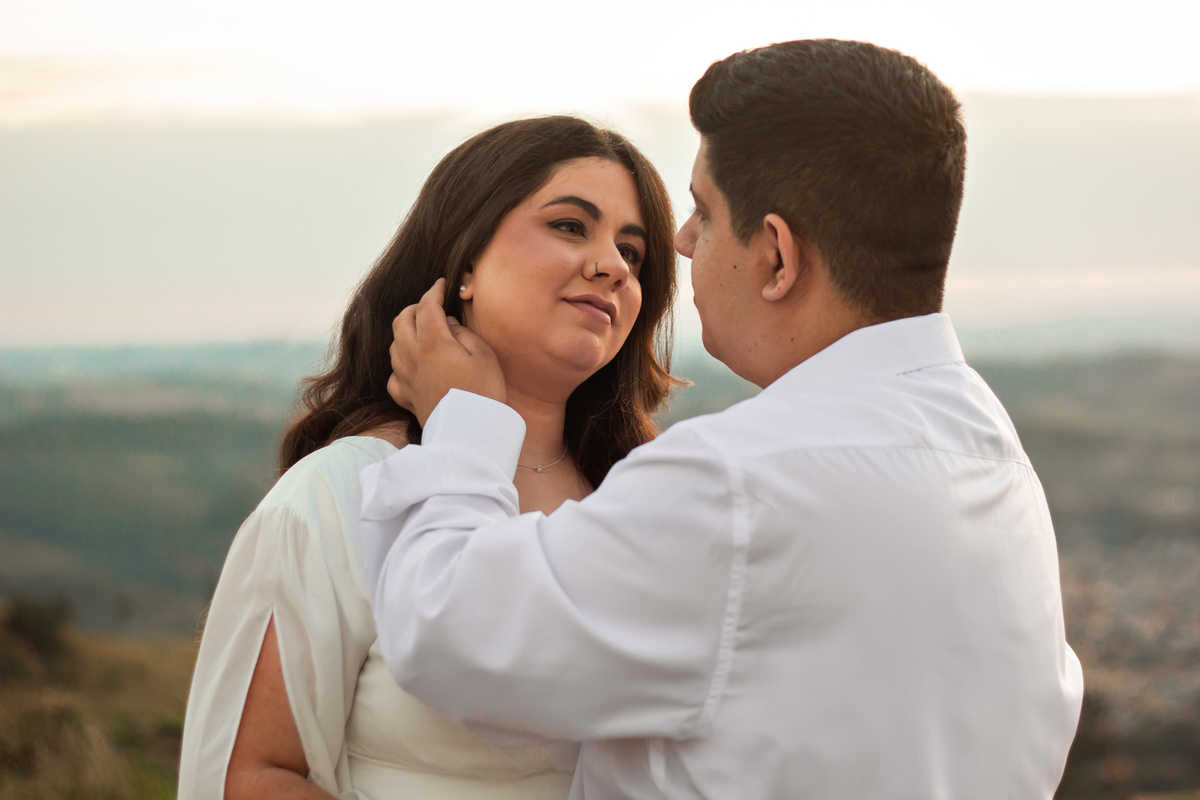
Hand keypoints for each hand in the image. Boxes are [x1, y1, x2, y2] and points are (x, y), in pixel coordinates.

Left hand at [387, 279, 505, 425]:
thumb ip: (463, 333)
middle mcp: (411, 356)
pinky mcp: (405, 397)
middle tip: (430, 305)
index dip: (434, 291)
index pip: (427, 306)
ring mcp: (405, 377)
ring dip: (405, 332)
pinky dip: (400, 364)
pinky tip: (412, 366)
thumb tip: (448, 324)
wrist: (469, 434)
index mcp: (431, 341)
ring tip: (421, 332)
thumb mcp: (484, 354)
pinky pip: (394, 374)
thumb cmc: (483, 392)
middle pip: (401, 320)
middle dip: (414, 307)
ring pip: (394, 344)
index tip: (441, 283)